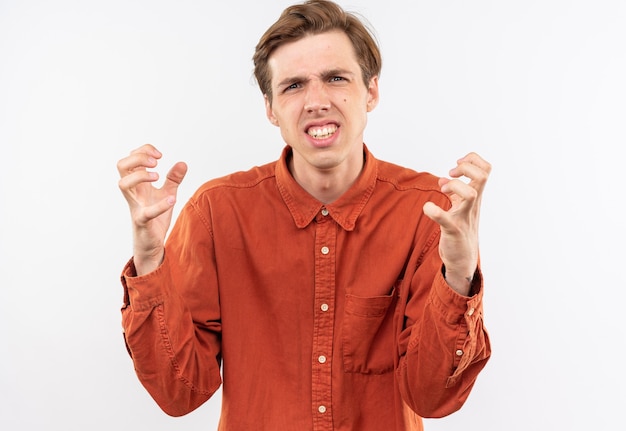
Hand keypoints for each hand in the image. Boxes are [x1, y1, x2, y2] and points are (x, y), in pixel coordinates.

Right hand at [117, 144, 187, 274]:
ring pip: (123, 184)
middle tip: (156, 163)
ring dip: (140, 175)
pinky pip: (146, 212)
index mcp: (137, 184)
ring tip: (157, 177)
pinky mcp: (142, 221)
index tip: (160, 155)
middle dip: (138, 158)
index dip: (143, 151)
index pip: (130, 159)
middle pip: (121, 166)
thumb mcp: (168, 193)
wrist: (152, 242)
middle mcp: (133, 192)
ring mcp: (135, 206)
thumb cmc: (155, 216)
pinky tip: (172, 200)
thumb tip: (182, 163)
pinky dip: (160, 205)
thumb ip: (174, 179)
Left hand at [423, 153, 490, 295]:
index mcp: (475, 197)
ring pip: (471, 194)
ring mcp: (465, 217)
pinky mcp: (453, 230)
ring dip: (453, 186)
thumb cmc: (461, 230)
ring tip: (443, 190)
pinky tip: (428, 208)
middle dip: (465, 168)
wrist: (463, 259)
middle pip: (483, 176)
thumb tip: (442, 178)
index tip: (456, 166)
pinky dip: (433, 210)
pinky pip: (444, 218)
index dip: (472, 160)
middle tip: (451, 175)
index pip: (486, 169)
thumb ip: (453, 192)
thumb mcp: (459, 208)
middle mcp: (473, 205)